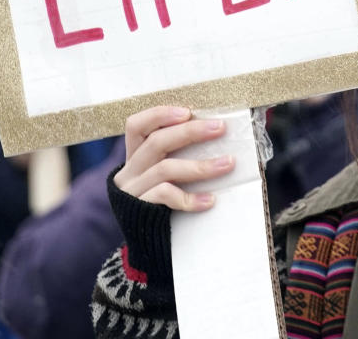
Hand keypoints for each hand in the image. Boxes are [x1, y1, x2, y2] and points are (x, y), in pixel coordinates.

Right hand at [113, 106, 235, 210]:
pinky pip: (166, 197)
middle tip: (220, 128)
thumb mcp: (160, 174)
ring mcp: (133, 191)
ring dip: (200, 165)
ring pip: (166, 169)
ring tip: (227, 164)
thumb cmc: (161, 202)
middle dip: (191, 132)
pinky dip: (190, 198)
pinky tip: (210, 200)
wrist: (145, 246)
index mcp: (133, 156)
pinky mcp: (140, 211)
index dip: (159, 115)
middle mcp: (129, 171)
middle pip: (156, 142)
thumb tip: (212, 132)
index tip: (187, 112)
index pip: (136, 125)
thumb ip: (174, 155)